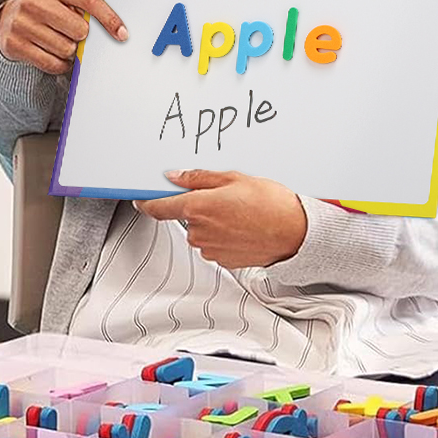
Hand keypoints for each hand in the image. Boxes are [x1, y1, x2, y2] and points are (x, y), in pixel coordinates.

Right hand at [0, 0, 127, 73]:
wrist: (6, 17)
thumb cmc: (43, 6)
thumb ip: (81, 4)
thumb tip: (114, 27)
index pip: (88, 0)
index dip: (109, 19)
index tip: (122, 34)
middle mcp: (34, 1)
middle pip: (80, 30)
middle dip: (81, 36)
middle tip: (72, 32)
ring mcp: (22, 24)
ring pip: (67, 50)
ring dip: (69, 51)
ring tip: (58, 40)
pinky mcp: (15, 45)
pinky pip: (52, 64)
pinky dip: (59, 63)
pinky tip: (52, 52)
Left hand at [135, 169, 307, 268]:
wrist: (296, 233)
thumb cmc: (271, 204)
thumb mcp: (233, 178)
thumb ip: (198, 178)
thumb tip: (175, 176)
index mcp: (197, 207)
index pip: (157, 208)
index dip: (146, 202)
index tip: (141, 198)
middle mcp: (199, 231)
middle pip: (184, 217)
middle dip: (198, 207)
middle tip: (223, 198)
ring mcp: (210, 248)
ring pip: (200, 231)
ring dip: (212, 222)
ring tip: (239, 214)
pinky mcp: (222, 260)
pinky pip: (214, 244)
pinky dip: (223, 236)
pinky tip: (242, 227)